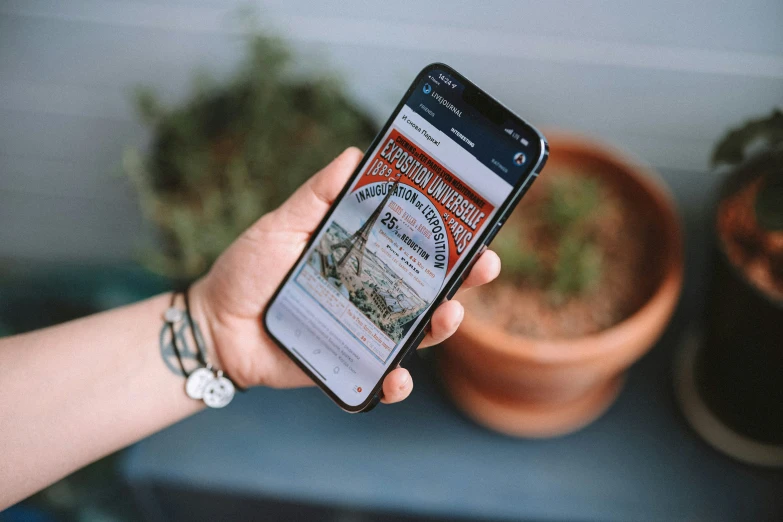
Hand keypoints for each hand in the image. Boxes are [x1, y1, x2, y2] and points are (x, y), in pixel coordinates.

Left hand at [192, 148, 500, 403]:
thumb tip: (355, 154)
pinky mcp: (350, 366)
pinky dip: (396, 383)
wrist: (215, 325)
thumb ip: (318, 195)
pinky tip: (397, 376)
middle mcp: (374, 293)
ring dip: (442, 325)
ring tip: (448, 314)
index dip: (451, 236)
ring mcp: (365, 331)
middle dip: (465, 277)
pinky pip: (382, 379)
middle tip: (484, 264)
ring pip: (418, 331)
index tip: (476, 222)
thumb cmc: (249, 270)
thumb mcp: (282, 225)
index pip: (417, 244)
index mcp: (365, 256)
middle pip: (432, 287)